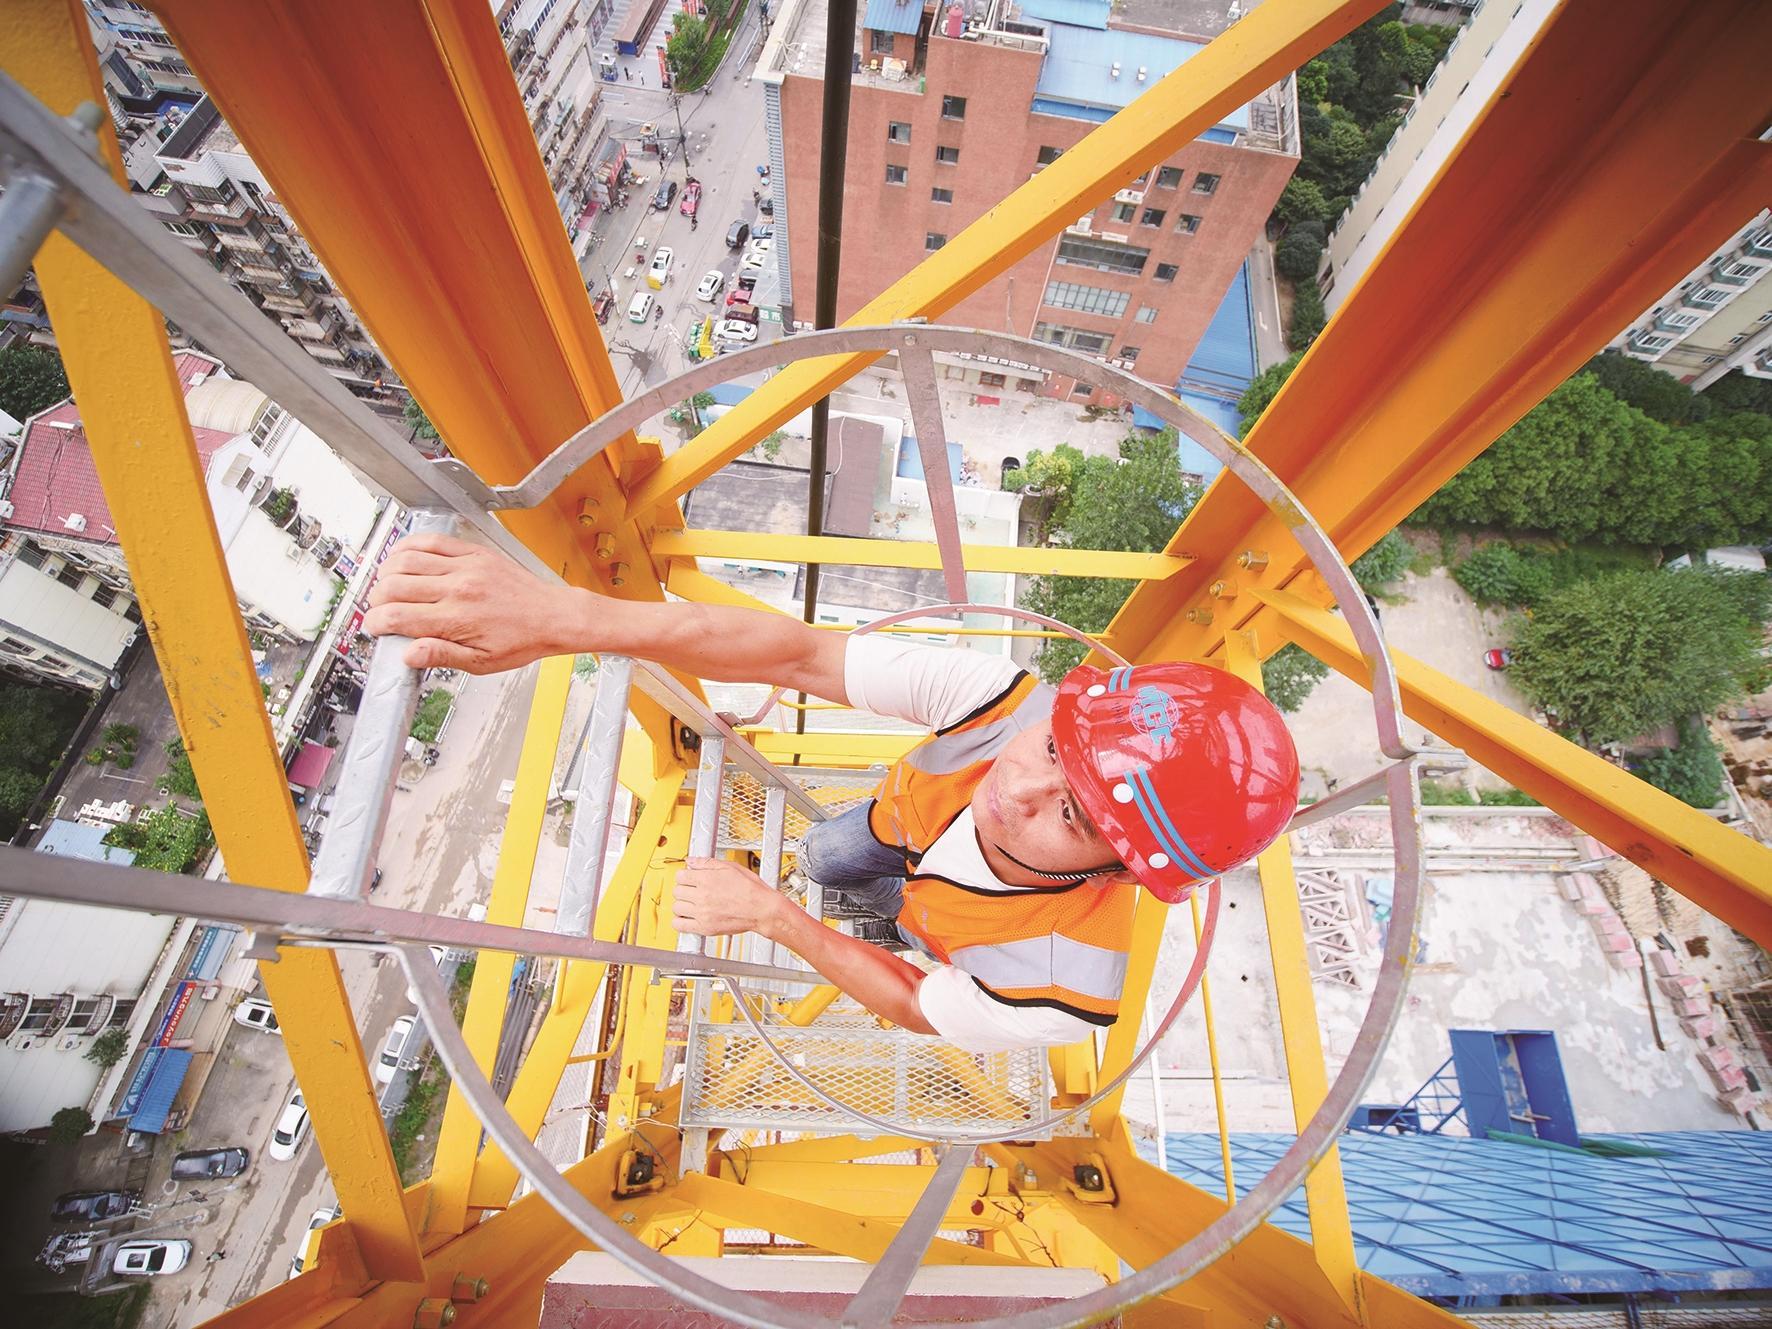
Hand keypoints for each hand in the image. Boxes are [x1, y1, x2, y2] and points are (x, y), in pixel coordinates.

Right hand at [363, 532, 596, 672]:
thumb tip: (408, 654)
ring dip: (386, 573)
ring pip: (405, 560)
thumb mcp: (481, 662)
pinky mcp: (473, 552)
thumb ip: (441, 656)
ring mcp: (465, 567)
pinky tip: (401, 557)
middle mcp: (457, 589)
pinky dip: (408, 546)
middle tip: (379, 610)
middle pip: (393, 586)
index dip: (375, 624)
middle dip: (376, 600)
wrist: (553, 616)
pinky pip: (432, 540)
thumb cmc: (521, 640)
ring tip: (387, 587)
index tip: (374, 628)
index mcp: (456, 619)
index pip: (396, 617)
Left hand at [672, 858, 788, 939]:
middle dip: (683, 888)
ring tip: (691, 903)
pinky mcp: (704, 928)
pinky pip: (679, 925)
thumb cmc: (751, 890)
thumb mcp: (730, 867)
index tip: (689, 878)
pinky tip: (688, 917)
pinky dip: (680, 921)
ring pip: (676, 907)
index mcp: (706, 879)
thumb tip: (691, 860)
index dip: (685, 875)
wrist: (762, 910)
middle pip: (676, 891)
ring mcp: (702, 913)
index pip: (680, 875)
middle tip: (692, 890)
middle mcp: (702, 896)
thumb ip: (707, 863)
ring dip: (682, 904)